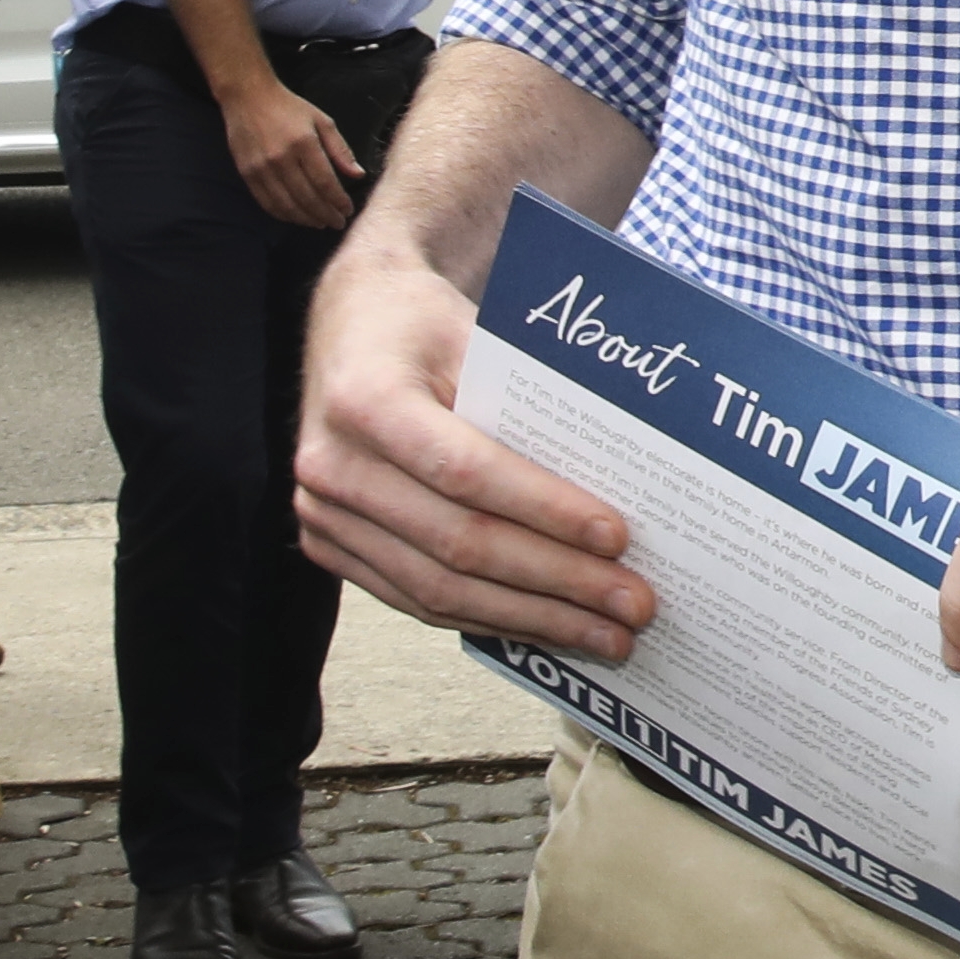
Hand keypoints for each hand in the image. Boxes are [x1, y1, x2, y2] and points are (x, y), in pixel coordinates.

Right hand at [224, 79, 364, 231]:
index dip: (338, 201)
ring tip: (320, 223)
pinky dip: (283, 214)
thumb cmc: (290, 108)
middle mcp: (281, 159)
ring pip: (287, 205)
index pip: (324, 182)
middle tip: (338, 222)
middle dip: (326, 214)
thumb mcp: (322, 121)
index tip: (348, 210)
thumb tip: (358, 175)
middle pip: (307, 197)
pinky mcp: (246, 174)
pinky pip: (266, 202)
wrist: (248, 98)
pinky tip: (296, 217)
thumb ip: (341, 150)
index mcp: (303, 144)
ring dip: (306, 219)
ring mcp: (261, 168)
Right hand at [295, 232, 649, 655]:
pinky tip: (549, 627)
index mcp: (366, 399)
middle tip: (635, 605)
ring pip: (439, 588)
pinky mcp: (331, 546)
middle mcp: (333, 465)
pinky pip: (417, 599)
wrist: (351, 325)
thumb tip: (622, 478)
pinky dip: (490, 619)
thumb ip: (529, 400)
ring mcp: (324, 515)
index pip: (466, 471)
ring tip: (608, 634)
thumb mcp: (475, 331)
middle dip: (558, 581)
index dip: (544, 509)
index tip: (617, 538)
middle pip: (458, 543)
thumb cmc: (423, 324)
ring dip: (533, 618)